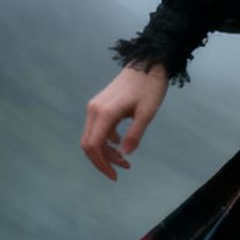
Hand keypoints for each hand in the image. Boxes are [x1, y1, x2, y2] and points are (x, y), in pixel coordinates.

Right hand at [82, 65, 168, 180]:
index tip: (115, 176)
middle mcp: (94, 110)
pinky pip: (98, 128)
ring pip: (93, 136)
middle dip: (103, 161)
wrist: (147, 63)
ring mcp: (95, 107)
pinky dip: (107, 140)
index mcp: (104, 114)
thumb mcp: (147, 113)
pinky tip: (121, 145)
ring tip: (125, 161)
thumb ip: (135, 134)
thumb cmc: (150, 87)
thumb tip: (125, 154)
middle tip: (122, 170)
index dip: (101, 164)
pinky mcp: (100, 105)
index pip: (93, 146)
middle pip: (89, 144)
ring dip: (106, 151)